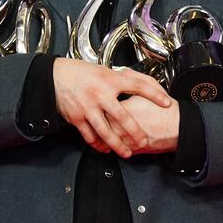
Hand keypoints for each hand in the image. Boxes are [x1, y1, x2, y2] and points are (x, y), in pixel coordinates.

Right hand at [53, 58, 170, 157]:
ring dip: (118, 144)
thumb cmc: (80, 73)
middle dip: (135, 132)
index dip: (154, 95)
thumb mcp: (103, 70)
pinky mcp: (77, 118)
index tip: (166, 103)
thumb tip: (139, 85)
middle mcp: (100, 94)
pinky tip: (105, 148)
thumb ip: (119, 80)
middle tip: (144, 141)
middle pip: (123, 117)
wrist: (55, 77)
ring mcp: (88, 107)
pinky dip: (99, 144)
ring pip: (106, 131)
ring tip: (127, 152)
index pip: (138, 86)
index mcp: (110, 80)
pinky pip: (90, 135)